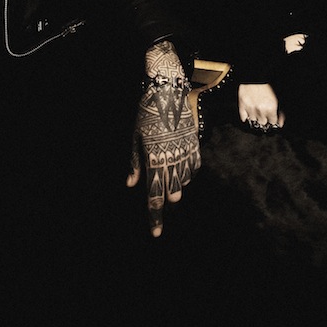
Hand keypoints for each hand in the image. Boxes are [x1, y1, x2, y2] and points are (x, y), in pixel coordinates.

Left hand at [127, 40, 200, 236]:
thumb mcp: (134, 138)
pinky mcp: (195, 145)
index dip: (155, 218)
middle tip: (160, 199)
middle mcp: (172, 161)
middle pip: (171, 193)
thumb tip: (132, 184)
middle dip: (165, 200)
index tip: (155, 234)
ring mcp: (186, 153)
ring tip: (168, 180)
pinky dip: (187, 173)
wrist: (168, 92)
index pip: (154, 198)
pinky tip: (182, 172)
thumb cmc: (146, 114)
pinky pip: (194, 168)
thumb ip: (134, 163)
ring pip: (183, 182)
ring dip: (175, 186)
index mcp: (154, 161)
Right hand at [238, 83, 284, 130]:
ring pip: (253, 119)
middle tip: (264, 111)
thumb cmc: (267, 83)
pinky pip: (243, 117)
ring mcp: (250, 108)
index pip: (273, 122)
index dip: (272, 118)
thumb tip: (281, 122)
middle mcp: (260, 110)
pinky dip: (245, 116)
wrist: (254, 74)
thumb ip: (280, 112)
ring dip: (255, 116)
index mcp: (271, 108)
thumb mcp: (278, 97)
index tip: (272, 116)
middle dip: (264, 117)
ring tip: (256, 109)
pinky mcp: (242, 105)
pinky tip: (249, 112)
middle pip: (263, 122)